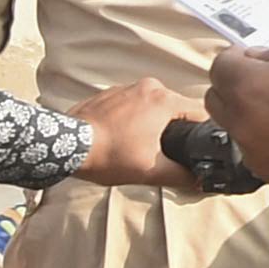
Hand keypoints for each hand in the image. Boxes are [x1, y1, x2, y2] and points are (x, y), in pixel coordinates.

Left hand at [67, 79, 202, 189]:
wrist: (66, 146)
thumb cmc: (109, 155)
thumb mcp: (150, 171)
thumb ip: (181, 175)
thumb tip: (199, 181)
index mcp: (163, 99)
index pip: (199, 113)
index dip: (203, 133)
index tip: (196, 148)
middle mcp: (148, 86)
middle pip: (176, 108)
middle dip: (175, 129)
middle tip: (166, 152)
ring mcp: (126, 87)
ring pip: (154, 106)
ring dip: (153, 124)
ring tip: (141, 146)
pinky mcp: (109, 93)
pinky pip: (133, 104)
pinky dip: (133, 119)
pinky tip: (123, 138)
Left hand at [208, 40, 268, 193]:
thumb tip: (256, 60)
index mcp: (250, 87)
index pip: (219, 66)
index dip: (237, 57)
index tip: (254, 57)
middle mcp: (245, 124)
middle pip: (217, 100)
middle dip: (234, 86)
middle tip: (266, 80)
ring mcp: (258, 155)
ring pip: (237, 128)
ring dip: (250, 116)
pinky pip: (259, 153)